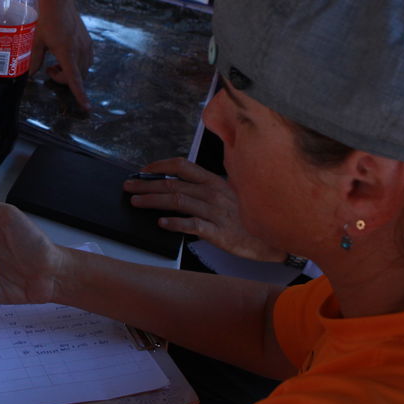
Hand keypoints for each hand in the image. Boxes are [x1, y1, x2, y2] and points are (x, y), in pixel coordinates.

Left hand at [30, 0, 91, 111]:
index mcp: (67, 50)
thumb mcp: (34, 38)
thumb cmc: (44, 15)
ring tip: (55, 64)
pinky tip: (65, 57)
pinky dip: (77, 64)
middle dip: (65, 80)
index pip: (74, 78)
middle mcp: (80, 49)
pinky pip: (87, 59)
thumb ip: (33, 59)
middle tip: (49, 70)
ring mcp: (85, 44)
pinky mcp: (87, 39)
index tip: (87, 107)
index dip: (80, 94)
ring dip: (71, 72)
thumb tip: (30, 75)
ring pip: (83, 69)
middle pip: (78, 76)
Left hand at [123, 158, 284, 261]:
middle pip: (173, 183)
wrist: (274, 238)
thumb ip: (205, 190)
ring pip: (177, 200)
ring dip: (153, 201)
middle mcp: (213, 193)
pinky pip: (193, 225)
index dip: (159, 167)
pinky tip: (161, 223)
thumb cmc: (248, 217)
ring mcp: (216, 212)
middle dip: (147, 184)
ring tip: (136, 202)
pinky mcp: (219, 232)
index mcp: (214, 181)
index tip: (143, 171)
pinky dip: (175, 223)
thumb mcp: (228, 195)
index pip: (182, 166)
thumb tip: (177, 187)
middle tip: (129, 187)